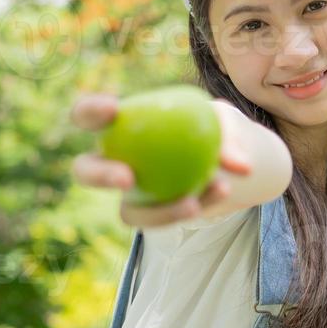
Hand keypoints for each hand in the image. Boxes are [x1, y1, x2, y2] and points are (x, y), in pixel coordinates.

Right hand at [69, 91, 253, 228]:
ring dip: (157, 212)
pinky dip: (189, 212)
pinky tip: (218, 195)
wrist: (230, 161)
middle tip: (128, 178)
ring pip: (127, 212)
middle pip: (86, 172)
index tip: (114, 108)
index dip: (90, 111)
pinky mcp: (151, 215)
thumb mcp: (226, 122)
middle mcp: (115, 161)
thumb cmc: (215, 127)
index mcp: (120, 126)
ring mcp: (132, 194)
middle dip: (100, 175)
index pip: (88, 116)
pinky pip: (163, 219)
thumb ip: (229, 136)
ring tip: (191, 205)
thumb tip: (240, 167)